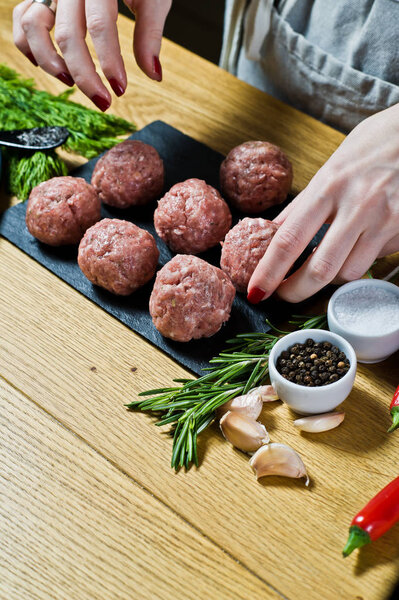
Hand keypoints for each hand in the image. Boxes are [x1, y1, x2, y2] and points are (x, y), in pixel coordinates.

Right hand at [13, 0, 171, 109]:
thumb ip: (150, 34)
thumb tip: (154, 75)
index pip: (99, 25)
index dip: (109, 62)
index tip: (120, 90)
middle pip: (67, 35)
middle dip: (85, 76)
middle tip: (104, 102)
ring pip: (34, 27)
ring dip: (51, 62)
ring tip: (73, 83)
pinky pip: (22, 19)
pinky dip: (30, 46)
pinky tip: (54, 67)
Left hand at [247, 103, 398, 303]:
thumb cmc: (374, 144)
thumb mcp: (332, 166)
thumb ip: (304, 203)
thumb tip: (274, 231)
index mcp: (328, 186)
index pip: (289, 240)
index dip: (269, 272)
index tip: (256, 290)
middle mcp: (356, 205)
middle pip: (319, 269)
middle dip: (295, 291)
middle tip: (283, 295)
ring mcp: (383, 219)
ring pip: (348, 272)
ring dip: (329, 278)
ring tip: (323, 265)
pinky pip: (374, 261)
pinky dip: (359, 262)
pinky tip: (356, 248)